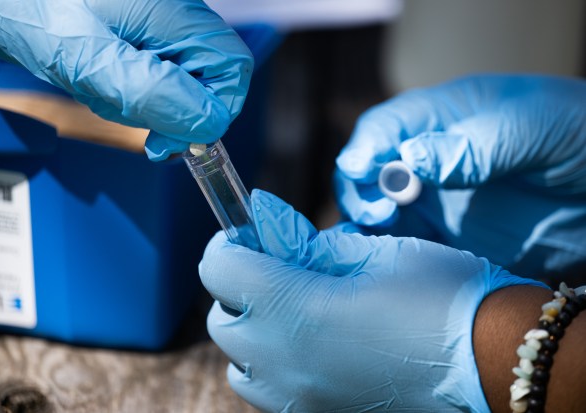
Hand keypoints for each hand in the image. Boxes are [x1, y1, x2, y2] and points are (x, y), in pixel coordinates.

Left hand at [0, 0, 252, 159]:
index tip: (178, 136)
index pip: (232, 67)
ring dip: (152, 105)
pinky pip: (161, 78)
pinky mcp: (147, 37)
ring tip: (108, 93)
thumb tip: (207, 123)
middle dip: (178, 111)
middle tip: (136, 122)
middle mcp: (177, 14)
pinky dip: (138, 95)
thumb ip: (153, 92)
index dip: (217, 109)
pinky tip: (108, 86)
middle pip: (212, 78)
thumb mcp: (92, 62)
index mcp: (174, 11)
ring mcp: (163, 26)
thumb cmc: (35, 15)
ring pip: (187, 84)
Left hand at [200, 189, 543, 411]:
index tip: (247, 233)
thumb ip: (313, 248)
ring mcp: (298, 398)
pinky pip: (268, 390)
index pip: (218, 269)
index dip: (228, 243)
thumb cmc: (442, 297)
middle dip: (237, 287)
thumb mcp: (375, 252)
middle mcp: (284, 362)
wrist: (493, 364)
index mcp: (295, 310)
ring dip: (251, 331)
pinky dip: (271, 364)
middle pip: (221, 320)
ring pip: (239, 364)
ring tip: (291, 312)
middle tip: (274, 269)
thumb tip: (278, 241)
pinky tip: (310, 347)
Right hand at [335, 74, 585, 278]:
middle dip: (362, 191)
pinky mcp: (448, 238)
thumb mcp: (534, 128)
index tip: (360, 170)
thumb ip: (475, 145)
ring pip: (378, 212)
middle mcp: (429, 158)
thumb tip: (411, 159)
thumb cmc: (581, 135)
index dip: (366, 147)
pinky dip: (387, 256)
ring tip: (367, 247)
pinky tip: (384, 267)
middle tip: (378, 216)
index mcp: (445, 117)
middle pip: (370, 172)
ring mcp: (436, 200)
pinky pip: (406, 247)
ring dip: (364, 228)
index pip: (387, 127)